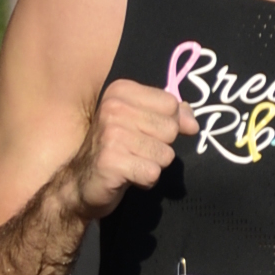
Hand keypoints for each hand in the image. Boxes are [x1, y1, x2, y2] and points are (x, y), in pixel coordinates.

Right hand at [72, 78, 196, 223]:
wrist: (81, 182)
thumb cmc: (117, 149)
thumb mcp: (143, 123)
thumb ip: (171, 116)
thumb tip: (193, 124)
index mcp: (121, 91)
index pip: (171, 104)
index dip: (169, 123)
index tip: (147, 132)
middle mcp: (114, 108)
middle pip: (170, 129)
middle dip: (161, 147)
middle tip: (136, 151)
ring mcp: (111, 134)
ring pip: (165, 154)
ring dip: (153, 165)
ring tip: (132, 163)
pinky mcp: (112, 161)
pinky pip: (153, 173)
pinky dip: (145, 180)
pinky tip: (128, 176)